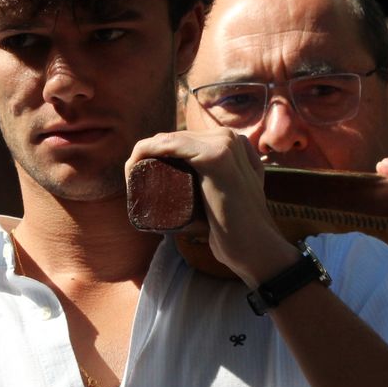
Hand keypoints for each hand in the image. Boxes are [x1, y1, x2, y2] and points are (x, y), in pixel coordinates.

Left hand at [128, 129, 299, 284]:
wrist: (256, 249)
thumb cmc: (235, 230)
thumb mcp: (225, 197)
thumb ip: (216, 191)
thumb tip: (189, 202)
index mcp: (231, 142)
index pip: (181, 141)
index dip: (154, 156)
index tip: (139, 182)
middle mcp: (229, 137)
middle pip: (172, 140)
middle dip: (145, 157)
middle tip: (133, 186)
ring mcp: (225, 143)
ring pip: (168, 141)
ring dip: (141, 155)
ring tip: (131, 182)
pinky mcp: (217, 156)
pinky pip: (172, 146)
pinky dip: (148, 151)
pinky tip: (133, 165)